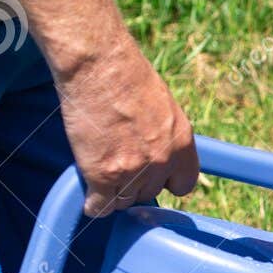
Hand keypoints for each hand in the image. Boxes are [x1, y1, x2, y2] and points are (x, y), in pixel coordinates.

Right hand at [55, 44, 198, 216]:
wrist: (98, 65)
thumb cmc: (126, 76)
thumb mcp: (164, 107)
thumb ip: (164, 135)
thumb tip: (157, 150)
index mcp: (182, 145)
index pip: (182, 186)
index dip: (165, 183)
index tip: (152, 178)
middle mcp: (162, 162)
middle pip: (149, 193)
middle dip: (134, 183)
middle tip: (117, 166)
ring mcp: (133, 171)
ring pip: (124, 201)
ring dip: (113, 194)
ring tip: (101, 177)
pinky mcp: (103, 175)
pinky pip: (100, 207)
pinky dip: (94, 206)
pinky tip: (90, 198)